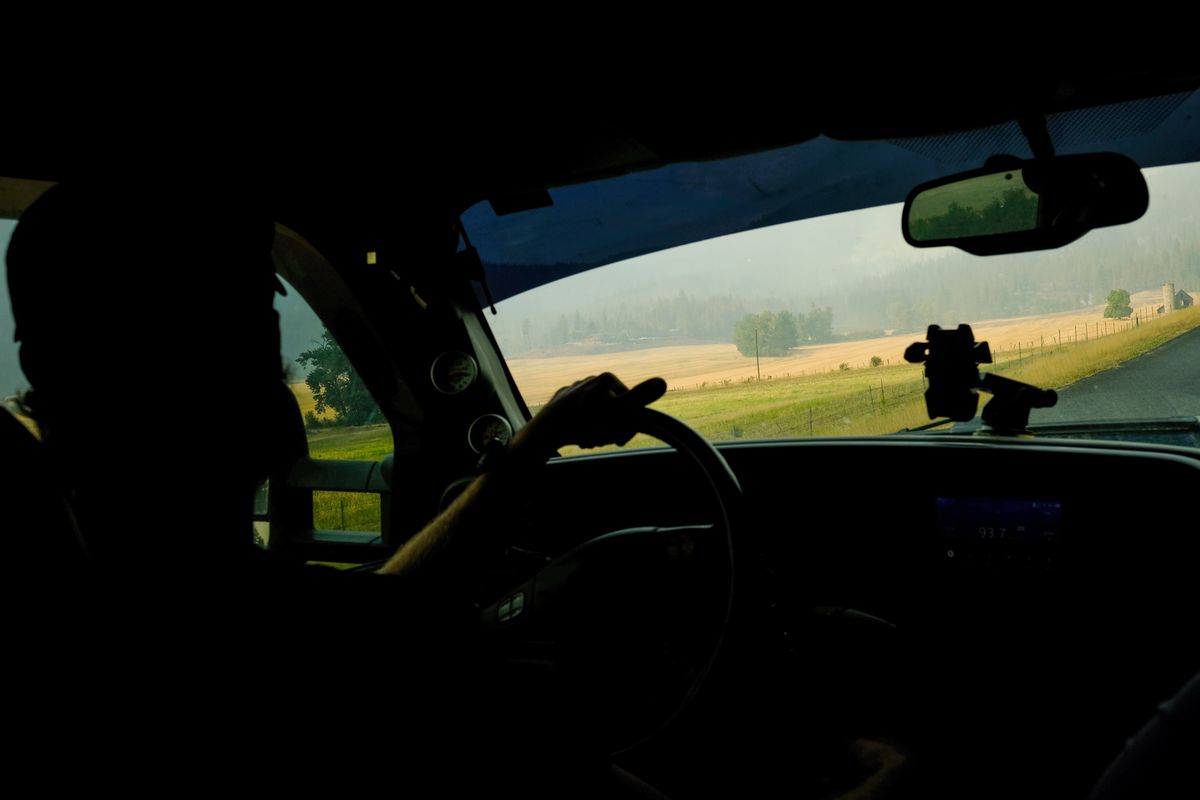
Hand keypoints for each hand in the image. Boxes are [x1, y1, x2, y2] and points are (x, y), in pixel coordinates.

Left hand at [512, 373, 666, 457]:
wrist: (547, 429)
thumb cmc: (585, 422)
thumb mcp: (619, 411)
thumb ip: (641, 397)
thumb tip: (663, 382)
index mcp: (608, 379)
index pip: (629, 406)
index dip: (628, 426)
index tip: (619, 441)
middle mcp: (591, 379)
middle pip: (613, 411)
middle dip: (610, 429)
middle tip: (600, 442)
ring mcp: (575, 389)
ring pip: (596, 415)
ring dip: (596, 431)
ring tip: (587, 441)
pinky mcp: (562, 400)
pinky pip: (579, 416)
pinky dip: (581, 428)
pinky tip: (576, 436)